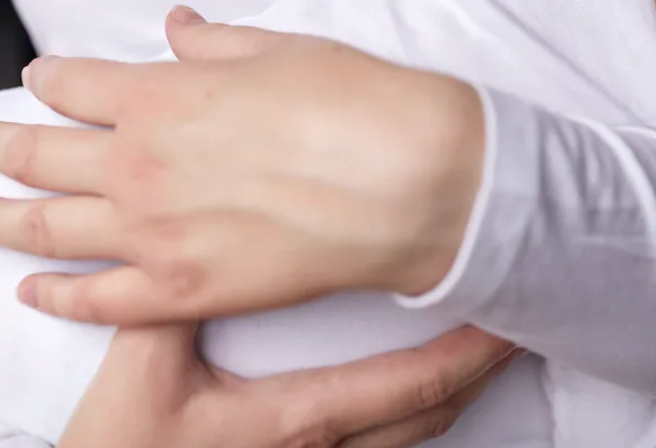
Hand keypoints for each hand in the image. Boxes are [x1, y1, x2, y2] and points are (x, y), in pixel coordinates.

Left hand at [0, 9, 486, 324]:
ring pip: (44, 227)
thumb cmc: (355, 103)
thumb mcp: (279, 49)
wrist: (410, 179)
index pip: (73, 84)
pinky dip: (56, 296)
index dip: (47, 81)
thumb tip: (177, 27)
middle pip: (36, 153)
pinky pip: (98, 301)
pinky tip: (28, 291)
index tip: (36, 83)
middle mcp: (138, 162)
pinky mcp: (183, 290)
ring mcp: (153, 232)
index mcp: (160, 94)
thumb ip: (213, 43)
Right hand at [59, 323, 519, 447]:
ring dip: (450, 386)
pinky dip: (411, 407)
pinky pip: (380, 445)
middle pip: (431, 411)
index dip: (468, 351)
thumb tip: (198, 229)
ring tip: (478, 342)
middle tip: (514, 320)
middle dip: (479, 366)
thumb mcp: (142, 372)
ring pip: (411, 433)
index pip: (411, 384)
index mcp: (297, 422)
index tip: (505, 316)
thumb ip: (170, 300)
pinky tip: (412, 385)